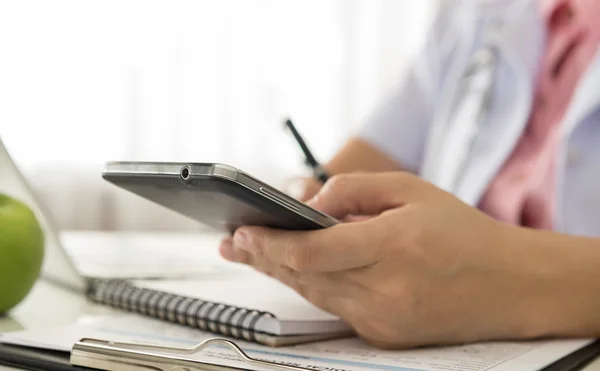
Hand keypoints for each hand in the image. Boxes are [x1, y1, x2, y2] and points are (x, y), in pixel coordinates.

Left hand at [219, 173, 550, 348]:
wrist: (508, 285)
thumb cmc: (461, 232)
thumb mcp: (409, 189)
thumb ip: (353, 189)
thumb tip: (308, 202)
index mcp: (394, 246)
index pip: (313, 251)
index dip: (270, 243)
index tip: (243, 231)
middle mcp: (385, 289)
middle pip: (304, 275)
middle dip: (263, 256)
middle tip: (236, 242)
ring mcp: (383, 319)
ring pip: (313, 293)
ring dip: (281, 271)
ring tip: (253, 253)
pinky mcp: (383, 334)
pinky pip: (334, 306)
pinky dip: (312, 285)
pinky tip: (295, 269)